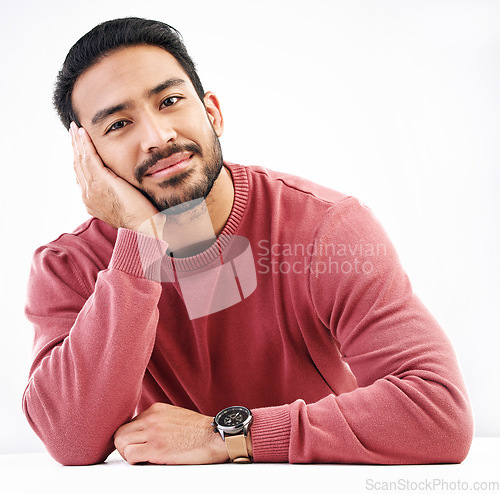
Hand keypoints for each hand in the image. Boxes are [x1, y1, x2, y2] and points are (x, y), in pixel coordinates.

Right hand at [70, 122, 159, 233]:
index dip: (79, 159)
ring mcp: (92, 189)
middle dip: (75, 147)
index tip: (78, 147)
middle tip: (73, 132)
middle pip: (78, 166)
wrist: (144, 227)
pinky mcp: (101, 183)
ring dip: (77, 142)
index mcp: (92, 202)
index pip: (82, 176)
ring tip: (75, 128)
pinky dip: (85, 144)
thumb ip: (116, 194)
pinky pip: (90, 159)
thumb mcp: (123, 205)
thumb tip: (119, 185)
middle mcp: (87, 196)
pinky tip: (82, 133)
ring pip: (81, 160)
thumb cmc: (141, 219)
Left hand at [114, 402, 229, 464]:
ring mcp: (153, 432)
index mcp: (156, 409)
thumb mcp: (176, 415)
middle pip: (120, 432)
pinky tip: (147, 461)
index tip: (138, 445)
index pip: (129, 423)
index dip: (131, 438)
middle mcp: (152, 417)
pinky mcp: (157, 448)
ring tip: (141, 459)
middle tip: (136, 454)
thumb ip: (159, 420)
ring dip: (127, 454)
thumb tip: (146, 432)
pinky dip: (134, 461)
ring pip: (121, 443)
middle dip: (124, 446)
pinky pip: (130, 455)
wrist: (216, 435)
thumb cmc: (200, 430)